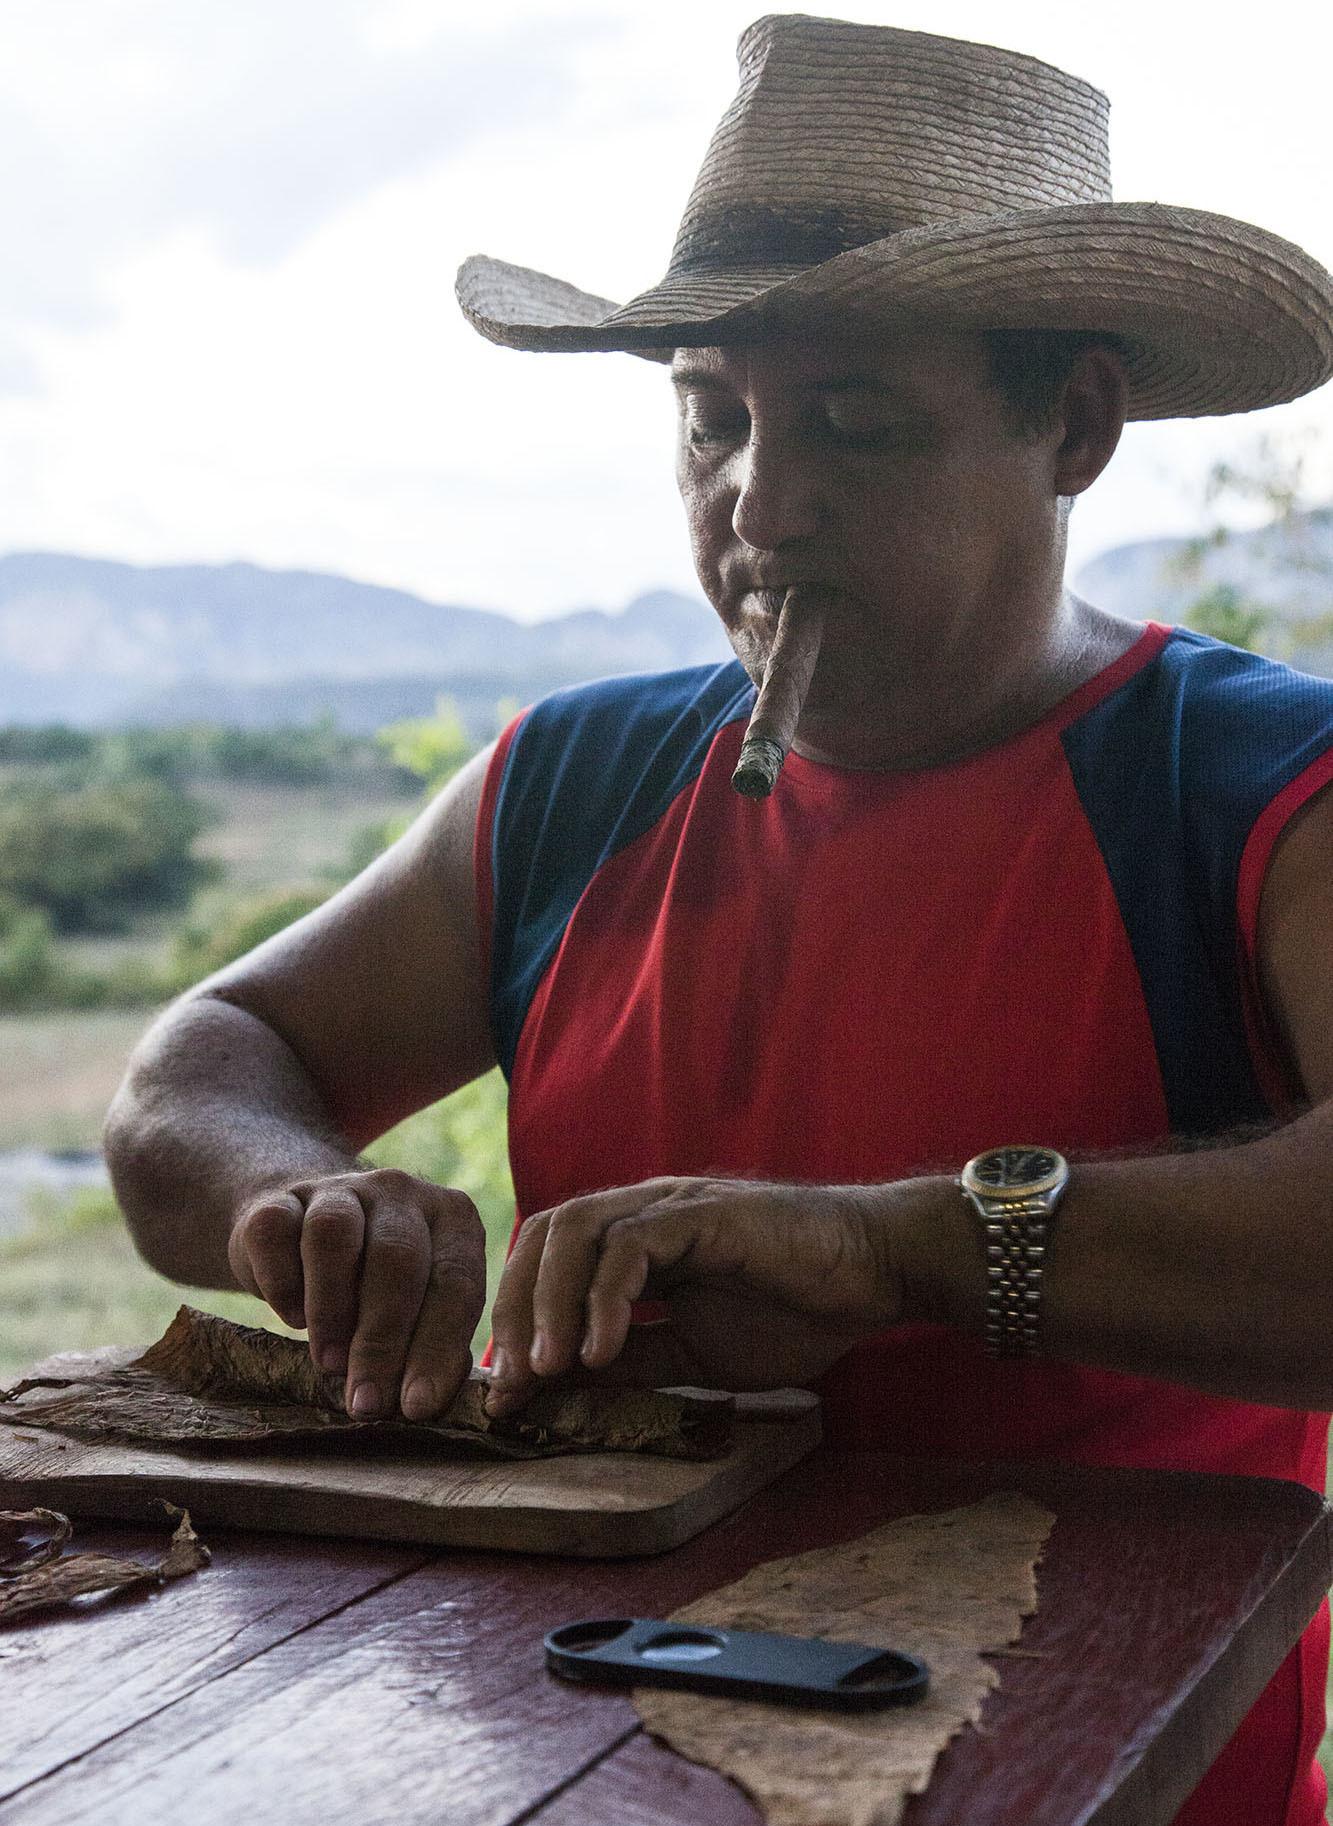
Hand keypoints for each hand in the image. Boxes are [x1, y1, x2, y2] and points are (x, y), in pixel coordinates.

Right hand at [226, 1167, 485, 1421]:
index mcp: (452, 1218)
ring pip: (334, 1237)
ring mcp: (337, 1189)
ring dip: (332, 1310)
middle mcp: (400, 1192)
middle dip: (382, 1340)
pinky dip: (282, 1285)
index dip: (437, 1348)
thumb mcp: (418, 1308)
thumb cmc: (377, 1287)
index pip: (455, 1281)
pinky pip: (276, 1235)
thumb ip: (432, 1345)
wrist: (305, 1234)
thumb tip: (423, 1401)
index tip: (415, 1406)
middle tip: (367, 1401)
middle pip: (397, 1259)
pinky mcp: (276, 1200)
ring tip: (330, 1363)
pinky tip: (294, 1318)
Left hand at [486, 1176, 906, 1414]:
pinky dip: (603, 1298)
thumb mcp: (693, 1352)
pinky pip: (632, 1244)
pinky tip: (601, 1353)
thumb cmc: (795, 1310)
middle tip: (514, 1385)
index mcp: (635, 1241)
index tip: (506, 1396)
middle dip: (514, 1310)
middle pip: (544, 1236)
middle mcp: (643, 1211)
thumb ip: (632, 1361)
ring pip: (575, 1229)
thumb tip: (561, 1390)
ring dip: (549, 1301)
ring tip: (548, 1369)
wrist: (875, 1275)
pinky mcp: (704, 1213)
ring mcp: (671, 1206)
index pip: (547, 1261)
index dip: (515, 1322)